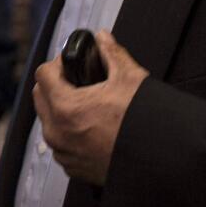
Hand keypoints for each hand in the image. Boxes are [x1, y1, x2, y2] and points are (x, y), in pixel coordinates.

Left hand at [32, 31, 147, 185]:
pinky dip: (69, 132)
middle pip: (41, 97)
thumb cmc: (145, 123)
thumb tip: (103, 38)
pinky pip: (60, 144)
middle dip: (55, 84)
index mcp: (65, 108)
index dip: (58, 63)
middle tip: (78, 79)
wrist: (164, 160)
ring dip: (60, 109)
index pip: (43, 74)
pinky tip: (91, 126)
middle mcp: (57, 134)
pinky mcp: (74, 168)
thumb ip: (112, 53)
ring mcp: (64, 153)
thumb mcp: (130, 78)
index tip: (73, 63)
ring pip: (48, 121)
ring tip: (87, 103)